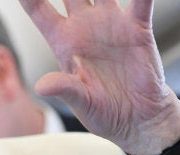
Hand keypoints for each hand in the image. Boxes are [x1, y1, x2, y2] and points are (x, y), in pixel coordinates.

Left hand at [19, 0, 179, 154]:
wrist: (137, 119)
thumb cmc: (103, 111)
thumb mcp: (80, 103)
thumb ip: (64, 89)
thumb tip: (42, 85)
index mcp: (63, 41)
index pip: (38, 9)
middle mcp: (84, 26)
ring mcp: (111, 23)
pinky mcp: (137, 28)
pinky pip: (141, 1)